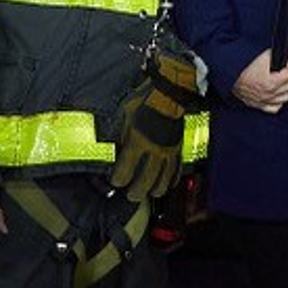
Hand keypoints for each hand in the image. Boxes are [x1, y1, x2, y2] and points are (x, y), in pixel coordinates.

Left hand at [110, 53, 198, 202]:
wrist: (169, 92)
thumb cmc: (144, 100)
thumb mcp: (124, 114)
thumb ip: (118, 132)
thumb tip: (110, 146)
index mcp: (137, 141)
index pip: (126, 170)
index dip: (119, 179)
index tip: (116, 182)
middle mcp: (153, 150)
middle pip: (145, 180)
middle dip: (136, 191)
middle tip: (131, 196)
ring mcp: (167, 151)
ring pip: (162, 179)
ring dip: (155, 189)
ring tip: (149, 193)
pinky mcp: (178, 148)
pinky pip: (176, 169)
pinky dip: (172, 180)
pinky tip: (168, 185)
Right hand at [232, 46, 287, 112]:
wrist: (231, 77)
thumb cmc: (244, 67)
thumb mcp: (264, 56)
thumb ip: (282, 52)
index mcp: (272, 82)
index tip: (286, 61)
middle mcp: (270, 94)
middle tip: (283, 69)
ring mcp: (266, 101)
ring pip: (286, 97)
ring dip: (285, 89)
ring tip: (280, 81)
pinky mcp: (260, 105)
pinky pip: (275, 108)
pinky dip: (278, 102)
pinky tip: (276, 94)